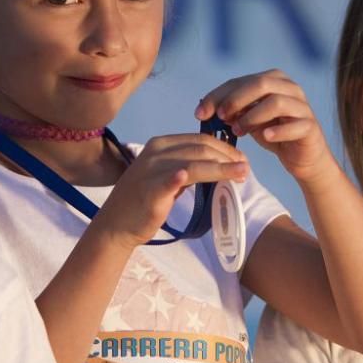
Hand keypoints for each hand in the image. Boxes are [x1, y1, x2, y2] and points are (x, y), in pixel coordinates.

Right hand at [93, 133, 248, 246]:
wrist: (117, 223)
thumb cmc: (144, 200)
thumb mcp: (165, 175)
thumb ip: (187, 166)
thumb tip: (219, 164)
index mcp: (160, 145)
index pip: (199, 139)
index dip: (225, 148)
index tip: (241, 160)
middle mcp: (155, 152)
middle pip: (200, 148)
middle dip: (228, 157)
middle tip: (246, 170)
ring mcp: (151, 170)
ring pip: (194, 163)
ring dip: (221, 168)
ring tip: (242, 174)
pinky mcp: (150, 191)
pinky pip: (169, 181)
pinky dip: (179, 177)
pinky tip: (188, 177)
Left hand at [195, 69, 335, 184]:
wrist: (301, 155)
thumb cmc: (271, 131)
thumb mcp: (247, 119)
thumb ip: (231, 111)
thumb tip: (206, 110)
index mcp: (273, 80)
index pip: (240, 81)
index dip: (218, 95)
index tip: (200, 113)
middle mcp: (290, 88)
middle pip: (260, 84)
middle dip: (235, 100)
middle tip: (221, 116)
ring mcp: (302, 106)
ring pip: (276, 102)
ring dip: (252, 116)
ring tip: (238, 131)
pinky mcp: (310, 126)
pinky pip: (295, 125)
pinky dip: (277, 130)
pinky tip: (265, 136)